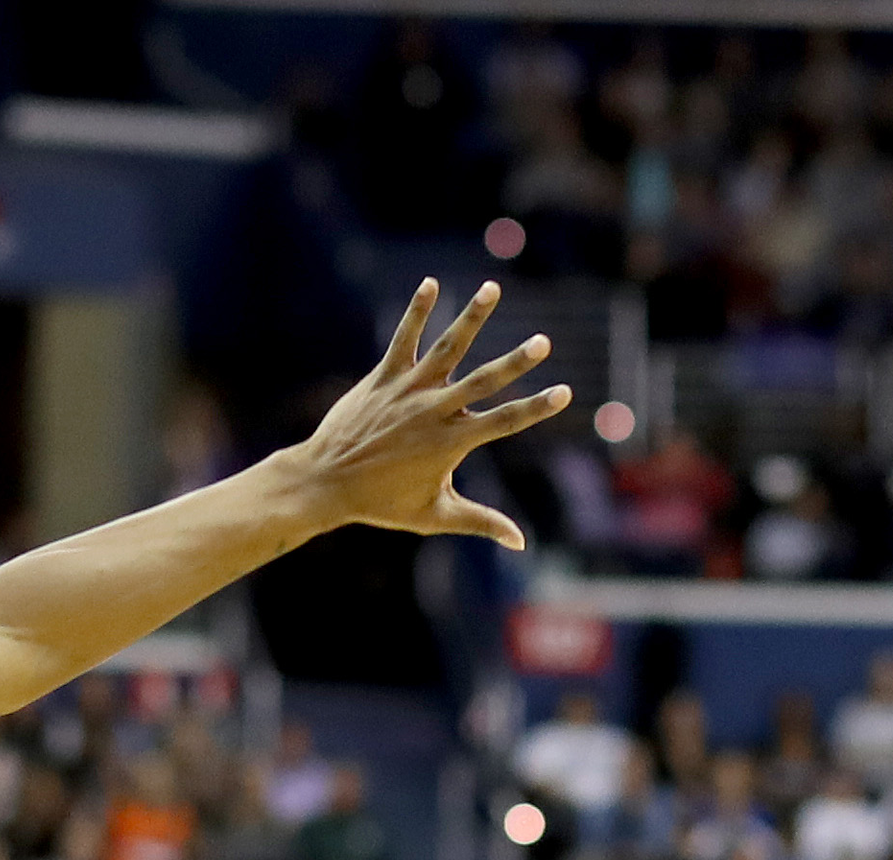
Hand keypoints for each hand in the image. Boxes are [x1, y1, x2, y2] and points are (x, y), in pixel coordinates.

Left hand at [291, 280, 571, 548]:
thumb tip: (520, 542)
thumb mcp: (434, 515)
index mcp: (450, 443)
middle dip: (516, 362)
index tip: (565, 393)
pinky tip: (430, 284)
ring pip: (446, 348)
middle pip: (483, 382)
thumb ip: (480, 522)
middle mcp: (433, 411)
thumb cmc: (381, 503)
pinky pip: (402, 339)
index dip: (536, 408)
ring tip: (492, 289)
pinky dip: (417, 312)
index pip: (504, 422)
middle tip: (543, 341)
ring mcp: (408, 391)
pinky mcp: (383, 377)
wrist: (327, 482)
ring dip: (471, 317)